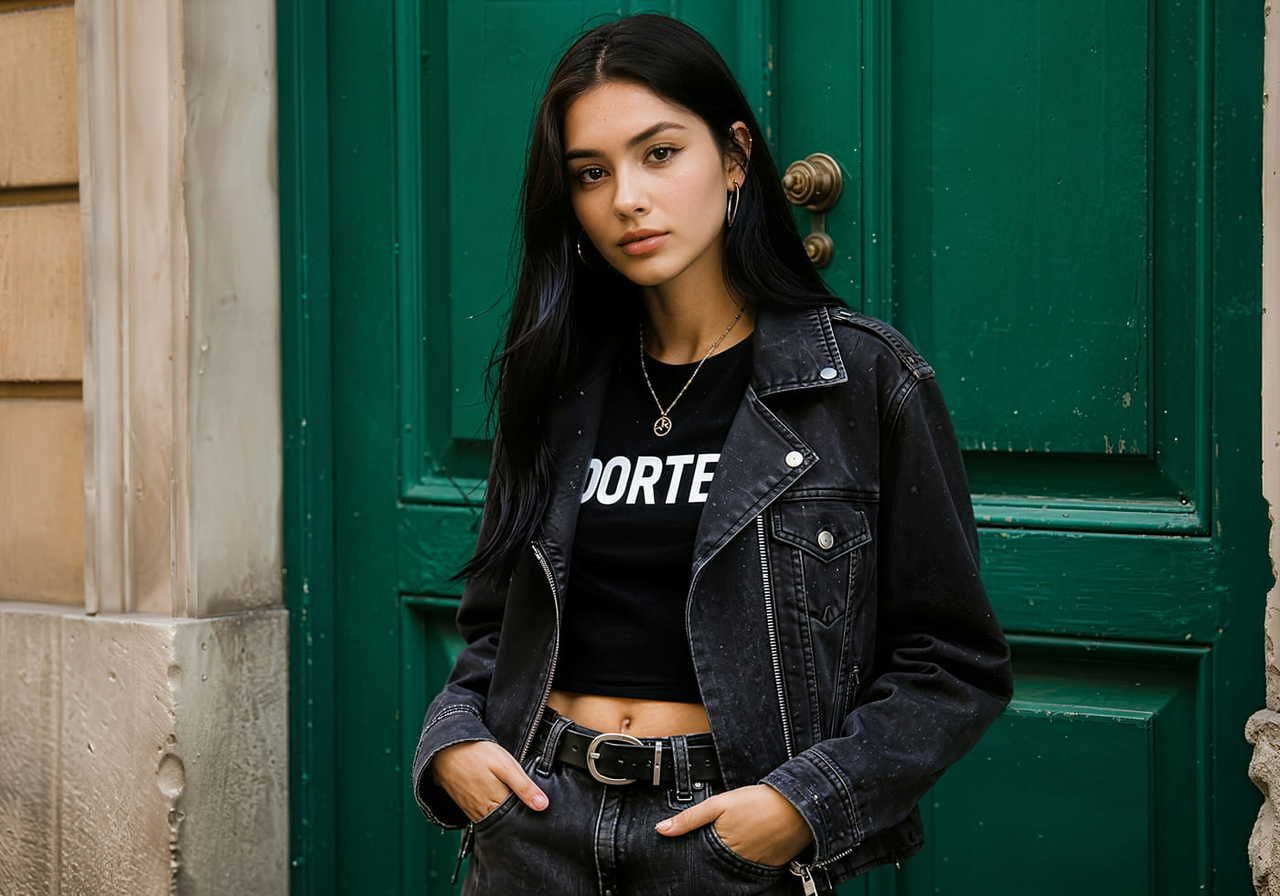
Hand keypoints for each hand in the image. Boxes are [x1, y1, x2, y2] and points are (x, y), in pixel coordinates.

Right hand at [430, 740, 548, 821]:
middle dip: (515, 816)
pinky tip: (494, 801)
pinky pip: (480, 815)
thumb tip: (542, 805)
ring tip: (510, 803)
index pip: (517, 818)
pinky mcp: (465, 806)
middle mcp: (484, 811)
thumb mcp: (506, 766)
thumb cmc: (476, 754)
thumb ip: (524, 786)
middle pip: (505, 820)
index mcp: (497, 803)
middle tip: (525, 807)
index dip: (527, 813)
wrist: (446, 749)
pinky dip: (490, 811)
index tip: (537, 811)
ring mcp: (473, 810)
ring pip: (493, 819)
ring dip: (502, 815)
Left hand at [653, 783, 813, 866]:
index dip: (697, 852)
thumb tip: (661, 829)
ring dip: (733, 858)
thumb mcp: (719, 804)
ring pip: (735, 867)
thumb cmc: (759, 802)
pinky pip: (755, 867)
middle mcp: (737, 861)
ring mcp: (755, 865)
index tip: (696, 848)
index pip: (701, 857)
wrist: (797, 805)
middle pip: (718, 864)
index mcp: (722, 846)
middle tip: (720, 843)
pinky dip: (751, 859)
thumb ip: (690, 818)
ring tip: (738, 841)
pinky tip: (753, 845)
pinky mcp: (771, 866)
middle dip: (714, 857)